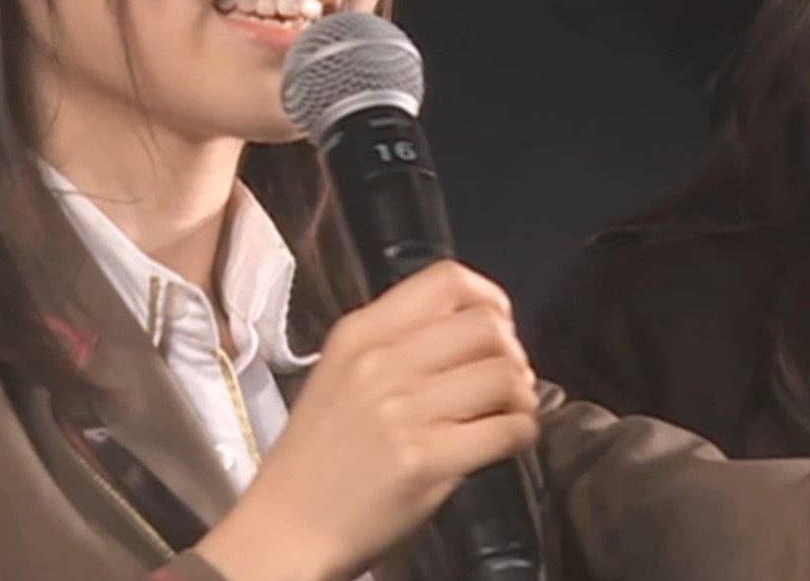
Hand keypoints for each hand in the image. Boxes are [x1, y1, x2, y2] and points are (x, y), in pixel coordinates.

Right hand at [195, 261, 540, 580]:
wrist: (286, 529)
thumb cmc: (319, 458)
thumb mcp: (341, 375)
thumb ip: (397, 344)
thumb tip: (475, 331)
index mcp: (361, 333)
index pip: (448, 280)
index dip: (490, 300)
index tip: (499, 327)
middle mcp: (381, 363)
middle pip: (487, 326)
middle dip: (513, 352)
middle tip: (507, 380)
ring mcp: (402, 412)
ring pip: (504, 376)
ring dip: (523, 396)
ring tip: (510, 412)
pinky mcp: (425, 461)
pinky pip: (506, 430)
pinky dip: (523, 433)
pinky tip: (510, 441)